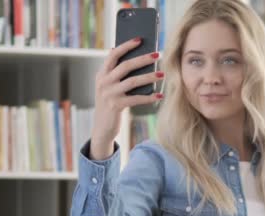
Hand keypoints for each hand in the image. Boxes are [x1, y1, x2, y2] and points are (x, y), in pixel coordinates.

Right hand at [90, 37, 163, 159]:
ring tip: (162, 74)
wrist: (102, 127)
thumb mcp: (109, 86)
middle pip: (125, 65)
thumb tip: (134, 56)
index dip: (126, 46)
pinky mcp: (116, 106)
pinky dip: (149, 97)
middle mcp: (104, 81)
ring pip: (133, 81)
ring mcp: (109, 94)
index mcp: (102, 74)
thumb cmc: (111, 103)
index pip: (113, 54)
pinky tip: (159, 95)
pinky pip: (136, 99)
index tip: (139, 39)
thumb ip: (116, 73)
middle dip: (143, 59)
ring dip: (149, 77)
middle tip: (157, 54)